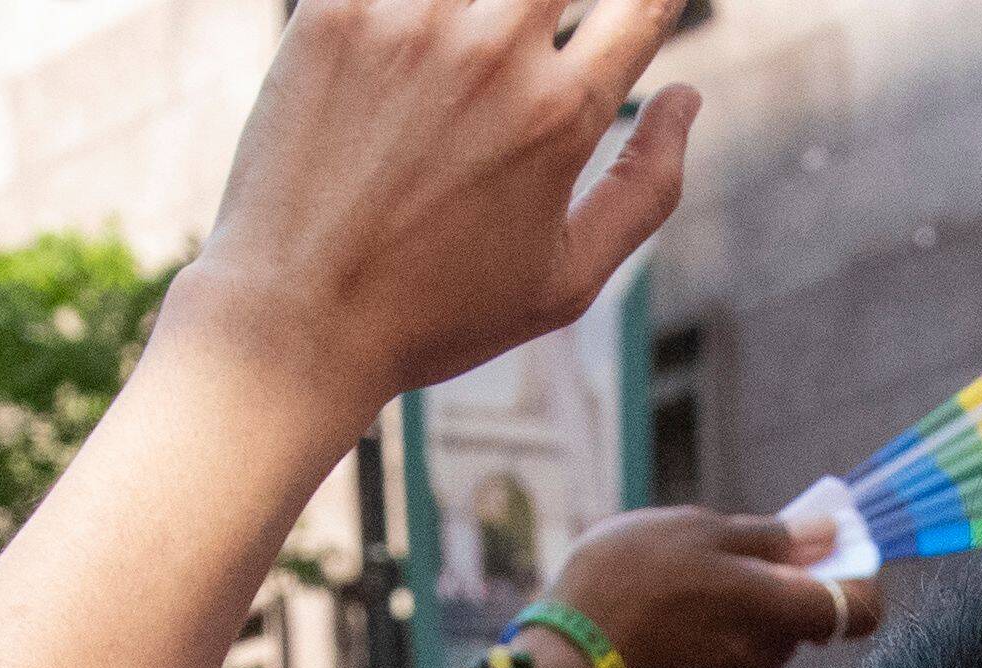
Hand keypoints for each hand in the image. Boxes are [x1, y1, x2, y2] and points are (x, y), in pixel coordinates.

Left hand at [187, 0, 695, 418]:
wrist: (293, 322)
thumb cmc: (435, 314)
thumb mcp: (567, 280)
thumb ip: (647, 188)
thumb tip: (688, 97)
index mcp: (563, 114)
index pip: (642, 5)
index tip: (636, 6)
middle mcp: (493, 53)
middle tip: (544, 25)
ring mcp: (409, 24)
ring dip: (494, 2)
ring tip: (480, 39)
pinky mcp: (334, 13)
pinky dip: (415, 1)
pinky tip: (421, 28)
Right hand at [545, 503, 856, 667]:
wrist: (565, 660)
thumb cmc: (630, 581)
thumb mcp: (698, 532)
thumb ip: (771, 537)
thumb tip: (827, 536)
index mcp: (777, 612)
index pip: (861, 609)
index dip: (862, 575)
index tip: (838, 546)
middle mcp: (768, 656)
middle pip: (804, 613)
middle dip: (781, 577)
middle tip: (727, 542)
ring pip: (762, 629)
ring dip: (740, 598)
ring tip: (678, 573)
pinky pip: (729, 648)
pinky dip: (713, 623)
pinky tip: (663, 605)